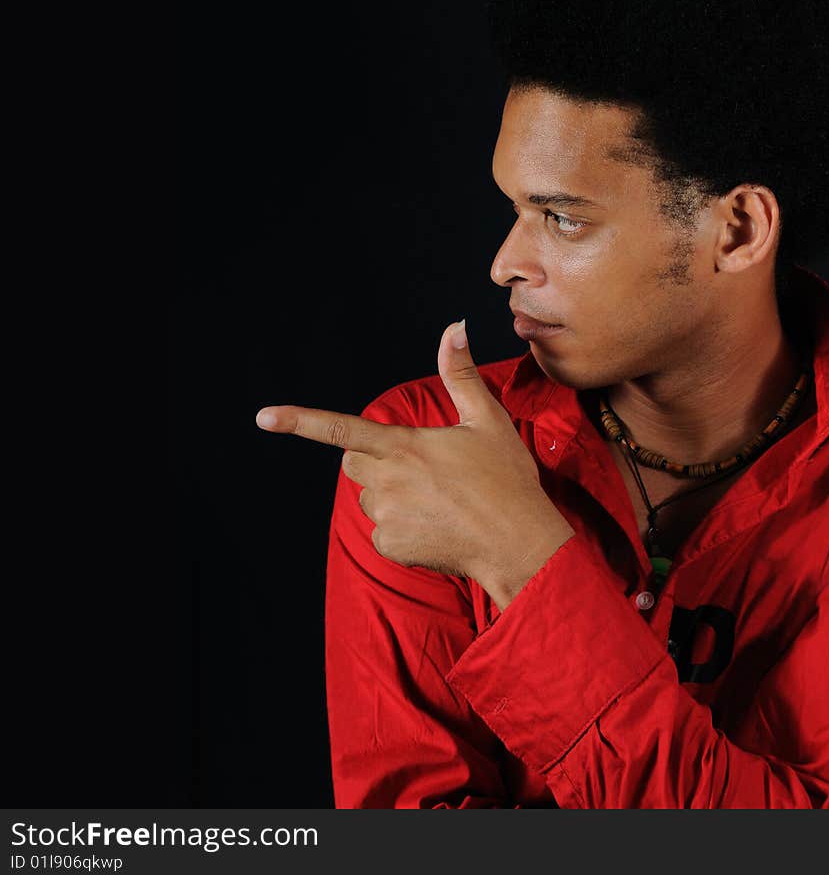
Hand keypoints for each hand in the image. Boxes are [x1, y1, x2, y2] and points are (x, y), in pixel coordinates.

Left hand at [255, 319, 574, 607]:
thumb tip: (455, 327)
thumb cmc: (506, 480)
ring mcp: (386, 517)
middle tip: (422, 466)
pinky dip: (401, 528)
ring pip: (370, 497)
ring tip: (438, 500)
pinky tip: (435, 526)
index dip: (300, 420)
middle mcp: (387, 481)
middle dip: (375, 458)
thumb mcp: (487, 419)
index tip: (264, 417)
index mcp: (403, 446)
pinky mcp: (391, 547)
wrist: (518, 545)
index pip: (341, 429)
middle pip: (354, 462)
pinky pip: (382, 531)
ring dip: (392, 494)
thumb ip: (460, 373)